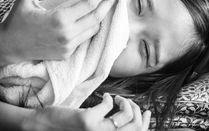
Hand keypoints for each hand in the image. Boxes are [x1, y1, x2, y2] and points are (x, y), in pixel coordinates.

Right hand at [0, 0, 115, 63]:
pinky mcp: (66, 54)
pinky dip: (91, 28)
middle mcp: (67, 34)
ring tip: (105, 6)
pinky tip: (93, 19)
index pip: (89, 4)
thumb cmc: (17, 20)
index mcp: (59, 18)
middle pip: (96, 17)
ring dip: (101, 17)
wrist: (8, 47)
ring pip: (94, 29)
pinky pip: (85, 38)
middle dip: (107, 4)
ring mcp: (68, 46)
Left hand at [22, 93, 150, 130]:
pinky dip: (108, 98)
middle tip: (126, 102)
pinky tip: (104, 97)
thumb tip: (135, 114)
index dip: (146, 123)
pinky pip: (108, 105)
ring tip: (117, 98)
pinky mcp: (87, 121)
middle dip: (135, 109)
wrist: (43, 128)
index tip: (147, 112)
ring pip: (126, 115)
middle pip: (135, 125)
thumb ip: (112, 127)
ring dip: (125, 102)